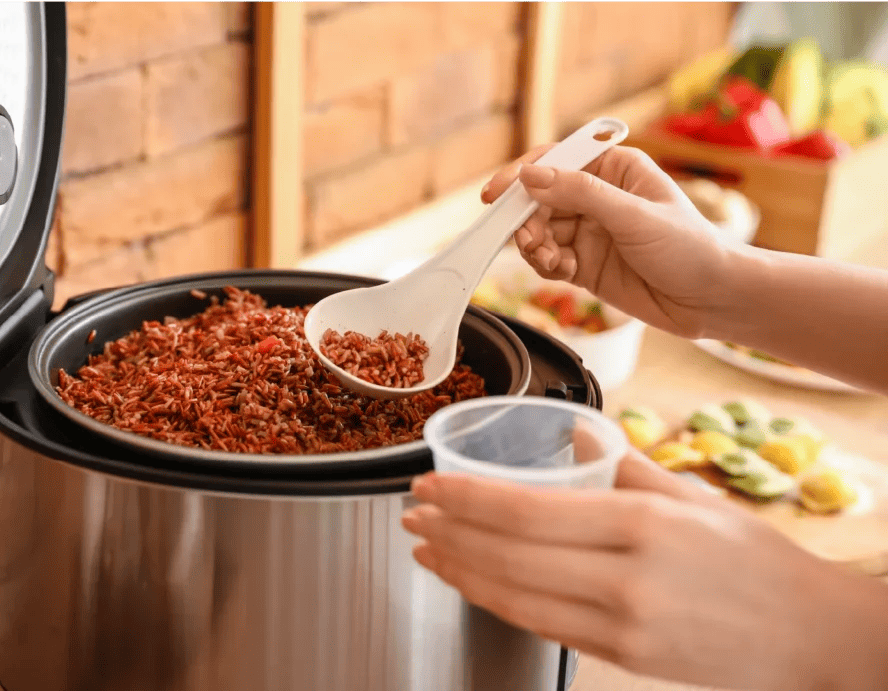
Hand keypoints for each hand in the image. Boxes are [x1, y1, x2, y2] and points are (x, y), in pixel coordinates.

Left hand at [401, 454, 887, 690]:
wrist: (811, 635)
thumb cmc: (756, 560)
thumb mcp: (693, 496)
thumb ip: (625, 464)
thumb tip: (575, 437)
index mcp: (642, 522)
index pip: (527, 510)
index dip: (465, 499)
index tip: (427, 484)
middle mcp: (627, 576)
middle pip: (508, 554)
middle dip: (447, 533)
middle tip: (411, 513)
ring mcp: (622, 624)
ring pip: (515, 597)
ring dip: (460, 570)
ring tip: (425, 548)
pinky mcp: (623, 656)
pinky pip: (542, 626)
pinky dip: (497, 601)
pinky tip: (473, 582)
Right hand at [482, 146, 733, 338]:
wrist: (712, 300)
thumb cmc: (690, 248)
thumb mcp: (634, 216)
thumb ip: (581, 195)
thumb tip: (532, 176)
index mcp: (614, 169)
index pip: (556, 160)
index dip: (522, 174)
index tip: (497, 194)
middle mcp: (597, 197)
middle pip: (540, 199)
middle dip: (528, 220)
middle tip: (529, 242)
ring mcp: (590, 231)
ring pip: (539, 232)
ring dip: (535, 247)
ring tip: (551, 261)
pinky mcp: (585, 264)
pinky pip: (549, 259)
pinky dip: (546, 266)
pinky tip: (563, 272)